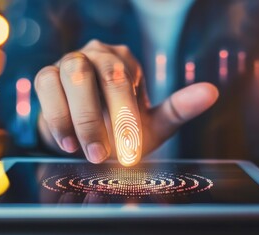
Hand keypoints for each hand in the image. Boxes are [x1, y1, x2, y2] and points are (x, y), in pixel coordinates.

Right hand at [34, 40, 217, 165]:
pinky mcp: (46, 75)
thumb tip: (212, 91)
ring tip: (87, 150)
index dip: (127, 116)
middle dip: (106, 118)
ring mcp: (70, 61)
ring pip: (71, 74)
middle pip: (103, 73)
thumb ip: (178, 108)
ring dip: (79, 117)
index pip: (128, 80)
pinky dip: (56, 114)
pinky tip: (66, 141)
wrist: (84, 137)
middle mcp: (98, 54)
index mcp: (124, 61)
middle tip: (106, 155)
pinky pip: (46, 85)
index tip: (130, 152)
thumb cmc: (118, 129)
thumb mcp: (149, 124)